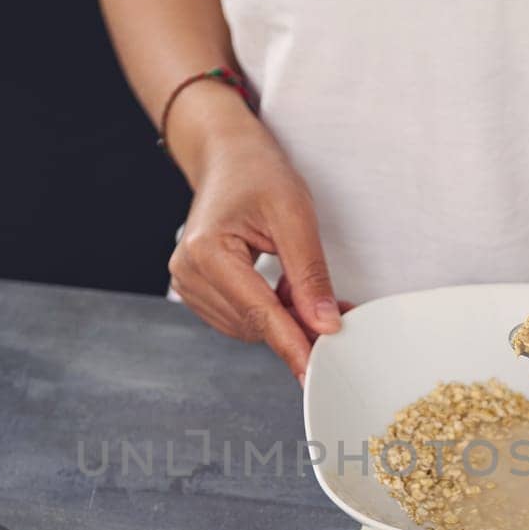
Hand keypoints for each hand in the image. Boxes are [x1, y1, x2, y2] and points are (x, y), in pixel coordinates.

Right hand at [168, 115, 342, 382]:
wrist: (229, 158)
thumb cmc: (258, 174)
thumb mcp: (295, 215)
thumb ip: (309, 274)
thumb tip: (324, 324)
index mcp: (207, 251)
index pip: (258, 312)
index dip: (291, 342)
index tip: (313, 371)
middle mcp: (189, 272)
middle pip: (253, 324)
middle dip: (297, 325)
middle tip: (339, 312)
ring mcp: (189, 284)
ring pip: (248, 327)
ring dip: (284, 319)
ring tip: (308, 290)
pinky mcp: (197, 291)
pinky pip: (241, 318)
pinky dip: (269, 313)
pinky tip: (285, 292)